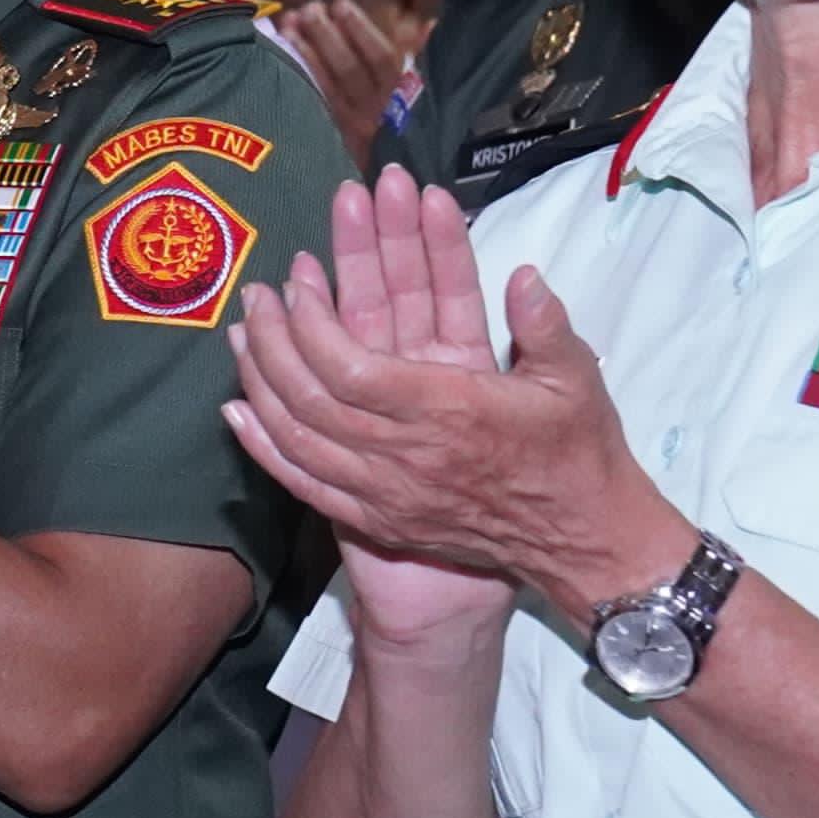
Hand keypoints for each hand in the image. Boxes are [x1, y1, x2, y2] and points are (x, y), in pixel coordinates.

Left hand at [226, 168, 674, 623]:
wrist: (581, 544)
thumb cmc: (578, 454)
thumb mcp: (576, 380)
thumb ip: (545, 324)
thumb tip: (523, 273)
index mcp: (449, 412)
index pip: (351, 367)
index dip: (312, 322)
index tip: (296, 280)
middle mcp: (406, 457)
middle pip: (310, 398)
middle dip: (274, 340)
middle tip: (256, 294)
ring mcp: (386, 495)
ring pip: (297, 439)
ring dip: (259, 383)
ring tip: (240, 335)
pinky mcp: (379, 520)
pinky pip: (304, 485)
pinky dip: (264, 448)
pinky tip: (237, 414)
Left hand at [273, 0, 412, 179]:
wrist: (386, 191)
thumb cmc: (402, 130)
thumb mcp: (415, 94)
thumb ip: (418, 58)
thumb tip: (429, 25)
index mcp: (401, 97)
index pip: (382, 59)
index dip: (361, 30)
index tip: (341, 5)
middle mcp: (376, 113)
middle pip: (349, 69)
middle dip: (327, 35)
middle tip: (309, 9)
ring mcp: (349, 128)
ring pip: (325, 85)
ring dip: (305, 50)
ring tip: (289, 22)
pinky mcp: (327, 138)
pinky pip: (310, 103)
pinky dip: (294, 75)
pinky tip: (279, 53)